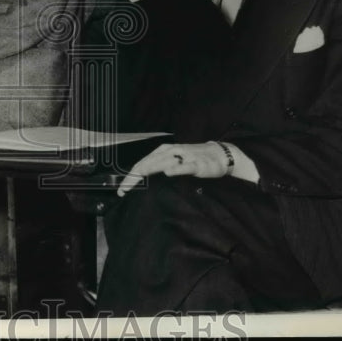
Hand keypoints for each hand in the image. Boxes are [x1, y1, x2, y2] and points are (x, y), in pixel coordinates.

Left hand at [117, 142, 231, 195]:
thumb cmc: (194, 158)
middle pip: (147, 164)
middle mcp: (170, 151)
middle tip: (122, 189)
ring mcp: (183, 157)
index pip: (143, 163)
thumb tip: (141, 175)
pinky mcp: (196, 164)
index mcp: (163, 151)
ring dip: (146, 170)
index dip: (131, 176)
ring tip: (134, 181)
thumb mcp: (174, 161)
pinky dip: (176, 168)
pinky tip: (167, 172)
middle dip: (133, 177)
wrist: (218, 154)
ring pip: (161, 162)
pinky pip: (184, 166)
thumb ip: (159, 165)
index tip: (122, 189)